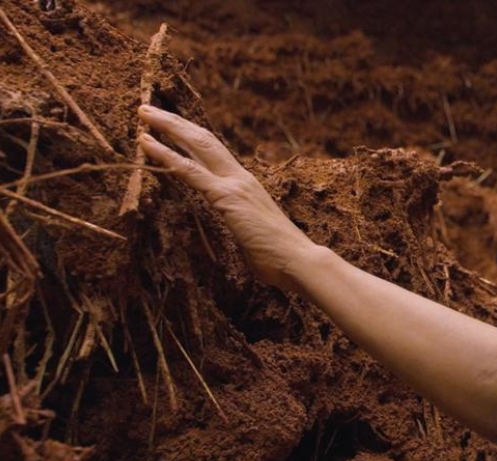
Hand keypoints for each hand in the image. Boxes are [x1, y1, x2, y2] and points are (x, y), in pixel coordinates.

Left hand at [138, 105, 318, 290]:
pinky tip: (146, 143)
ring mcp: (233, 185)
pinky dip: (166, 154)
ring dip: (168, 126)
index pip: (215, 151)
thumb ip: (240, 224)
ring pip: (196, 145)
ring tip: (143, 112)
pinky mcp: (225, 197)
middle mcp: (240, 178)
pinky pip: (190, 171)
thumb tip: (234, 232)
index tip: (170, 125)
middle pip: (204, 139)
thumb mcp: (253, 232)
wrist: (298, 260)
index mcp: (246, 185)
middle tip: (148, 109)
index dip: (191, 136)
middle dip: (175, 122)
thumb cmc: (279, 256)